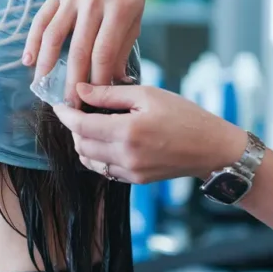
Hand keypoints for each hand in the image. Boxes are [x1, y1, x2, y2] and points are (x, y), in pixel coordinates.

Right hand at [22, 0, 153, 105]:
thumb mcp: (135, 19)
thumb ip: (122, 50)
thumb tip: (113, 84)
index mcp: (120, 9)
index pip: (104, 53)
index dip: (97, 80)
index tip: (92, 101)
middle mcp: (94, 1)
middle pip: (79, 49)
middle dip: (72, 81)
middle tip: (68, 105)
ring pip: (54, 35)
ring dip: (46, 64)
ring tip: (42, 87)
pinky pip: (41, 18)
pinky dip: (33, 40)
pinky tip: (28, 60)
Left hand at [54, 83, 246, 183]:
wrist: (212, 148)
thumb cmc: (184, 115)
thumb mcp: (148, 95)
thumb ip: (109, 94)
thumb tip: (80, 90)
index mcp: (128, 132)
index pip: (81, 126)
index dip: (65, 115)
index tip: (60, 105)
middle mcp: (126, 156)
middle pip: (81, 145)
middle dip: (74, 129)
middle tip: (80, 112)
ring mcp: (131, 172)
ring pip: (90, 161)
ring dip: (84, 144)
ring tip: (94, 126)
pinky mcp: (136, 180)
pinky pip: (105, 170)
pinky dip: (99, 156)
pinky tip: (109, 140)